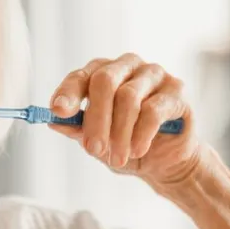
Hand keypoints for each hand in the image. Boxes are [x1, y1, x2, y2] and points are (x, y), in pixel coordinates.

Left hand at [48, 53, 202, 186]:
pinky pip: (154, 109)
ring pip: (128, 97)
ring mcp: (154, 75)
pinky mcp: (176, 91)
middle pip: (105, 81)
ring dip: (120, 133)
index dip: (68, 93)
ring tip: (118, 158)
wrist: (165, 162)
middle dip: (96, 118)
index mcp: (103, 73)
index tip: (58, 112)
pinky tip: (137, 150)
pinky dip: (142, 133)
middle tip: (93, 149)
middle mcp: (128, 66)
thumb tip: (53, 122)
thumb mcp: (97, 142)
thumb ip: (77, 129)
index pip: (81, 76)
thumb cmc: (127, 144)